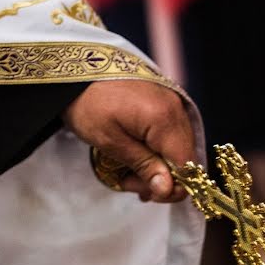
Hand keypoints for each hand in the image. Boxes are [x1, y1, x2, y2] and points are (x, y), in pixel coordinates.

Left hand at [62, 79, 194, 202]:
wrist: (77, 71)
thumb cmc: (89, 106)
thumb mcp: (111, 142)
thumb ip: (144, 166)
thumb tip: (168, 190)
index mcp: (165, 120)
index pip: (187, 167)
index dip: (170, 187)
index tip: (142, 192)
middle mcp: (177, 110)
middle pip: (186, 160)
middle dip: (161, 178)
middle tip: (129, 182)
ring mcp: (175, 104)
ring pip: (180, 149)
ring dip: (159, 166)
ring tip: (130, 170)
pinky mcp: (168, 102)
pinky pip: (173, 135)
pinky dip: (159, 150)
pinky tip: (139, 154)